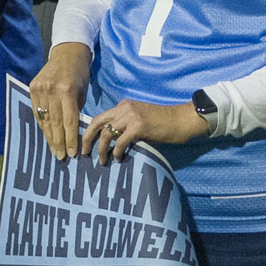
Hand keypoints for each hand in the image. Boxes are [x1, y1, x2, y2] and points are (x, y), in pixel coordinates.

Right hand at [29, 43, 91, 159]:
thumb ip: (76, 110)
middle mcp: (52, 90)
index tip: (71, 153)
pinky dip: (42, 124)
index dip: (70, 139)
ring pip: (44, 119)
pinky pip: (37, 111)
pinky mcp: (33, 87)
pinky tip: (47, 135)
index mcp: (68, 90)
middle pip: (55, 122)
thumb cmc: (79, 74)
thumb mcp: (82, 91)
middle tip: (61, 157)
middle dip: (59, 142)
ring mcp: (40, 89)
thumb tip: (72, 133)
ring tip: (54, 150)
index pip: (69, 121)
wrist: (67, 52)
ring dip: (49, 137)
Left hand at [82, 100, 207, 164]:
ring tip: (103, 161)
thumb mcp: (140, 120)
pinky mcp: (139, 126)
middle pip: (97, 122)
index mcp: (124, 105)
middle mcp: (125, 108)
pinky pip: (120, 141)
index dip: (91, 131)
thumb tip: (111, 141)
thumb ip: (126, 125)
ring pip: (106, 133)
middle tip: (84, 153)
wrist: (181, 120)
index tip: (86, 144)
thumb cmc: (163, 123)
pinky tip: (119, 158)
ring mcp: (131, 116)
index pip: (100, 117)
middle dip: (87, 138)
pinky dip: (117, 152)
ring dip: (101, 149)